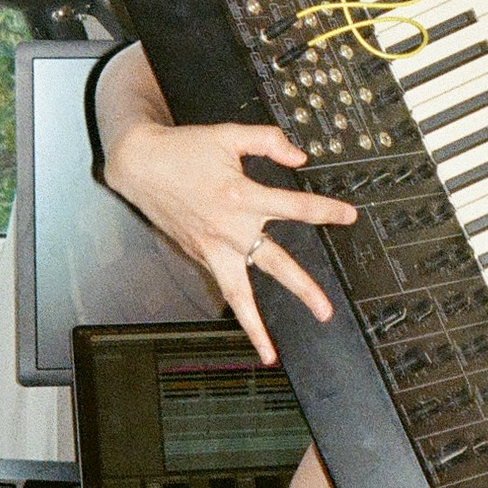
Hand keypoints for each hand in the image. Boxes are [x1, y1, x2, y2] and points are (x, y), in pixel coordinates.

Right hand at [103, 116, 356, 364]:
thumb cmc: (183, 148)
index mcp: (241, 196)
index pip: (295, 207)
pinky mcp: (198, 255)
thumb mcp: (229, 135)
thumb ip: (268, 141)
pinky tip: (250, 323)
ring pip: (238, 294)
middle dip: (303, 288)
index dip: (326, 211)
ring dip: (255, 325)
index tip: (349, 216)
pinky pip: (222, 284)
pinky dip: (235, 306)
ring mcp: (212, 247)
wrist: (138, 165)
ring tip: (270, 352)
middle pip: (275, 264)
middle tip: (326, 311)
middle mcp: (229, 229)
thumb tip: (299, 157)